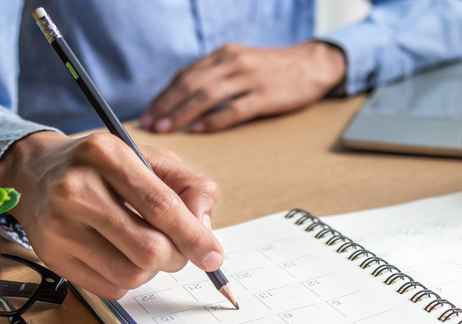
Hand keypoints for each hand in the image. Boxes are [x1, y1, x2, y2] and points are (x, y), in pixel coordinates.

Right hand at [0, 131, 223, 299]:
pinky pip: (110, 289)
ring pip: (131, 275)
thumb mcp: (153, 159)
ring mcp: (59, 226)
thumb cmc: (107, 167)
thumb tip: (205, 232)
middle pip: (148, 249)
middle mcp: (76, 189)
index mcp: (106, 155)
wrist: (38, 171)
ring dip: (153, 271)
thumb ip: (191, 187)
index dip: (194, 237)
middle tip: (178, 249)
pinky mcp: (52, 256)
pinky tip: (121, 255)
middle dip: (176, 257)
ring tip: (147, 248)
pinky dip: (129, 280)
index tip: (213, 256)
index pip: (161, 206)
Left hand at [139, 41, 345, 132]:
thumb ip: (216, 76)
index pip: (186, 75)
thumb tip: (184, 101)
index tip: (148, 114)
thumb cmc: (274, 69)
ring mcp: (250, 78)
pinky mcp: (266, 95)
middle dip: (167, 105)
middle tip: (150, 125)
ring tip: (167, 128)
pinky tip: (201, 130)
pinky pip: (236, 108)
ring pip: (208, 95)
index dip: (164, 95)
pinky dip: (216, 119)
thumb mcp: (241, 63)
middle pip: (191, 84)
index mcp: (224, 55)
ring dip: (184, 113)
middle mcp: (233, 63)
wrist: (313, 64)